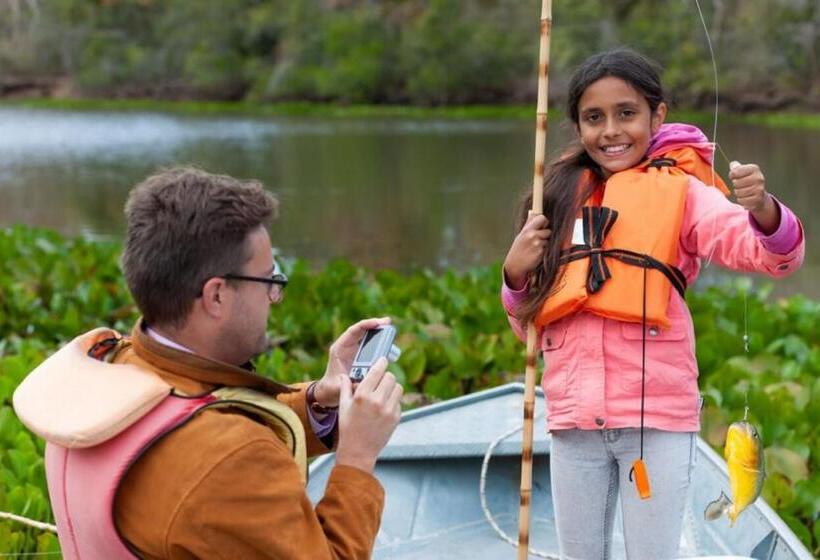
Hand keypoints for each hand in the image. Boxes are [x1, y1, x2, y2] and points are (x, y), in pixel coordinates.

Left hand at [312, 317, 390, 406]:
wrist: (330, 390)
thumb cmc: (332, 387)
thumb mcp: (339, 386)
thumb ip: (350, 384)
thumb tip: (364, 382)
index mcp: (339, 348)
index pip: (353, 331)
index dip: (365, 325)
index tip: (378, 323)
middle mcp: (347, 346)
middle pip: (362, 330)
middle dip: (375, 324)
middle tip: (388, 322)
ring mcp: (354, 349)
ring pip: (367, 336)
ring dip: (379, 332)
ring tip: (391, 330)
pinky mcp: (360, 354)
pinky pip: (371, 345)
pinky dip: (380, 343)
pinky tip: (389, 343)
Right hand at [335, 358, 402, 472]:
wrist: (358, 451)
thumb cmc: (348, 427)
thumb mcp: (343, 406)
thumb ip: (345, 388)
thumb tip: (343, 375)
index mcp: (362, 395)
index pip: (377, 370)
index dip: (381, 363)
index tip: (382, 360)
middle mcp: (377, 400)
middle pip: (390, 377)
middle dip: (385, 376)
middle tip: (381, 380)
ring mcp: (388, 410)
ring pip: (398, 388)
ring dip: (392, 387)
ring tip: (384, 393)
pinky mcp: (396, 418)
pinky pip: (399, 402)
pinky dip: (393, 401)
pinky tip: (384, 407)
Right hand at [503, 212, 550, 289]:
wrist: (515, 265)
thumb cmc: (518, 249)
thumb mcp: (521, 235)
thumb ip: (528, 224)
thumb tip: (533, 212)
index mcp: (527, 229)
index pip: (542, 218)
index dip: (544, 222)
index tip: (542, 226)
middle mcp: (533, 235)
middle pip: (548, 230)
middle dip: (546, 234)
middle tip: (539, 239)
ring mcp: (537, 244)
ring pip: (548, 240)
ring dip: (544, 243)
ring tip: (535, 248)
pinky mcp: (541, 252)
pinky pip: (547, 248)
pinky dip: (544, 250)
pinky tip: (536, 253)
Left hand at [729, 161, 778, 233]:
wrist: (760, 199)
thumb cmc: (748, 184)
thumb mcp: (743, 175)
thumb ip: (737, 169)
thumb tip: (732, 164)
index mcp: (754, 169)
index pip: (734, 171)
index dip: (732, 176)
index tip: (735, 177)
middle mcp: (759, 178)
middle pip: (736, 183)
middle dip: (736, 187)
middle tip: (742, 187)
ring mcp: (759, 190)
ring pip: (738, 193)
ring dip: (739, 195)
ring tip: (745, 194)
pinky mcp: (758, 200)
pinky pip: (742, 202)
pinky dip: (742, 202)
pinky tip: (748, 201)